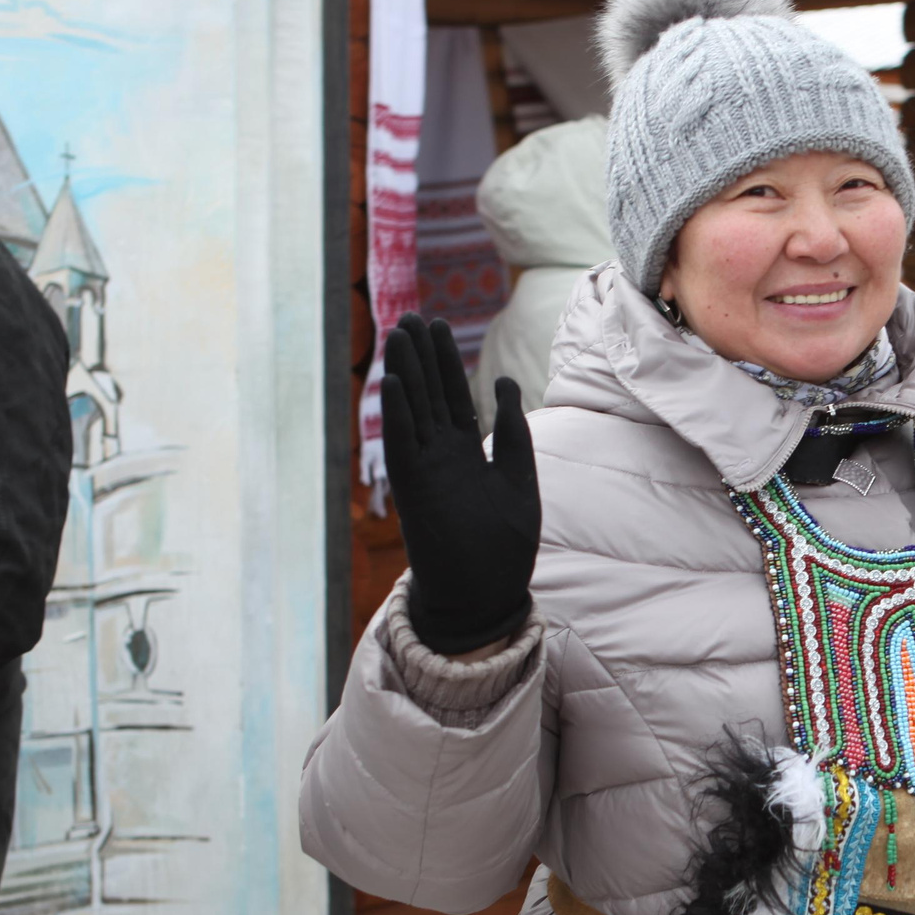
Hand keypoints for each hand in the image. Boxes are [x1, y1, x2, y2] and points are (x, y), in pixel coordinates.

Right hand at [381, 314, 541, 654]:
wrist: (486, 596)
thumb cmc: (505, 548)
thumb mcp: (520, 481)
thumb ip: (514, 436)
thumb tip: (504, 384)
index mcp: (468, 454)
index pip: (453, 397)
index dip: (445, 362)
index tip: (437, 325)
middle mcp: (443, 457)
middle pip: (430, 396)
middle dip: (422, 357)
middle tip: (411, 317)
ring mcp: (427, 472)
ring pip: (413, 412)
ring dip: (406, 373)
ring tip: (399, 335)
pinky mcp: (415, 490)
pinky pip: (403, 446)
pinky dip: (398, 414)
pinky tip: (394, 382)